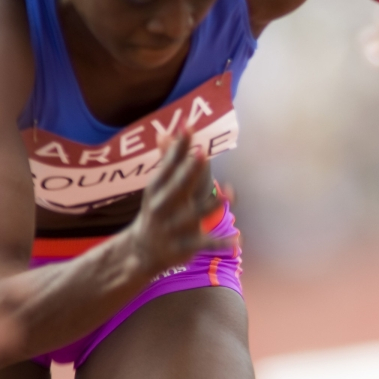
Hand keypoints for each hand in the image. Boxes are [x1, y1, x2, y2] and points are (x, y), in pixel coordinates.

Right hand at [130, 129, 229, 275]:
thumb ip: (166, 161)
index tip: (188, 126)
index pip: (168, 164)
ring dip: (213, 204)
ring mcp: (173, 227)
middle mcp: (163, 206)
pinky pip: (205, 243)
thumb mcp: (157, 187)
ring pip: (195, 214)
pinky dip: (221, 243)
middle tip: (202, 153)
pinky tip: (237, 239)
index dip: (179, 146)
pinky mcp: (184, 246)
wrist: (141, 251)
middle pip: (178, 186)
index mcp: (157, 188)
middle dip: (189, 171)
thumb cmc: (157, 210)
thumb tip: (165, 132)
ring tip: (230, 194)